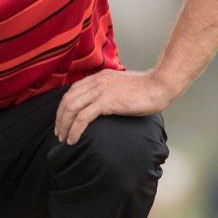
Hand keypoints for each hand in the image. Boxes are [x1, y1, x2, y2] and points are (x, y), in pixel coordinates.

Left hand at [54, 69, 176, 144]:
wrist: (158, 86)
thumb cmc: (144, 88)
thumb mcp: (120, 85)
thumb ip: (108, 91)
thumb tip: (102, 104)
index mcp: (98, 77)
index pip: (71, 91)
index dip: (63, 107)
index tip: (62, 121)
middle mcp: (95, 82)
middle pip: (67, 100)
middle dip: (59, 118)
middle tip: (59, 133)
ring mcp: (99, 91)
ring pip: (71, 109)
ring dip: (64, 125)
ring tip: (63, 139)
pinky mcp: (106, 102)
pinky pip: (82, 118)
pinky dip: (74, 130)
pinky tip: (73, 140)